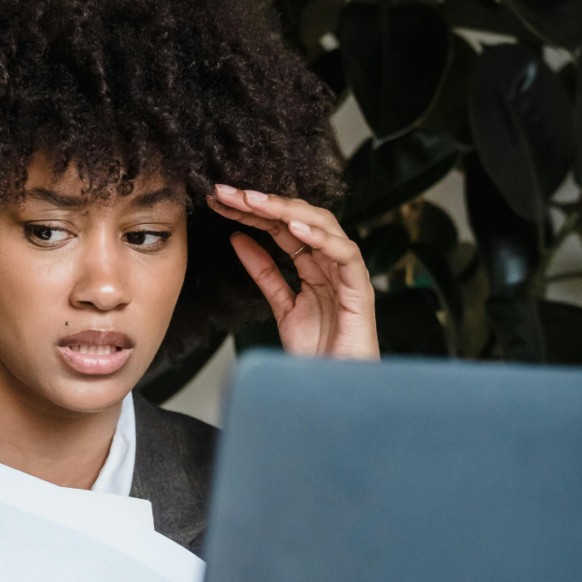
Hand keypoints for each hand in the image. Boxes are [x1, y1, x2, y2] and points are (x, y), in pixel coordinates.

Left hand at [209, 184, 379, 360]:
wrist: (335, 388)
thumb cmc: (317, 353)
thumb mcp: (281, 306)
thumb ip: (264, 272)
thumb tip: (238, 239)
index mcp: (314, 266)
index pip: (281, 227)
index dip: (252, 212)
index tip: (220, 201)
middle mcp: (332, 264)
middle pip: (299, 219)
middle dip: (263, 203)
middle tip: (229, 193)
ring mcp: (348, 274)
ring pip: (323, 227)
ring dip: (286, 210)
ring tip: (254, 201)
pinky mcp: (361, 290)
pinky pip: (345, 255)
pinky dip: (321, 238)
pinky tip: (294, 227)